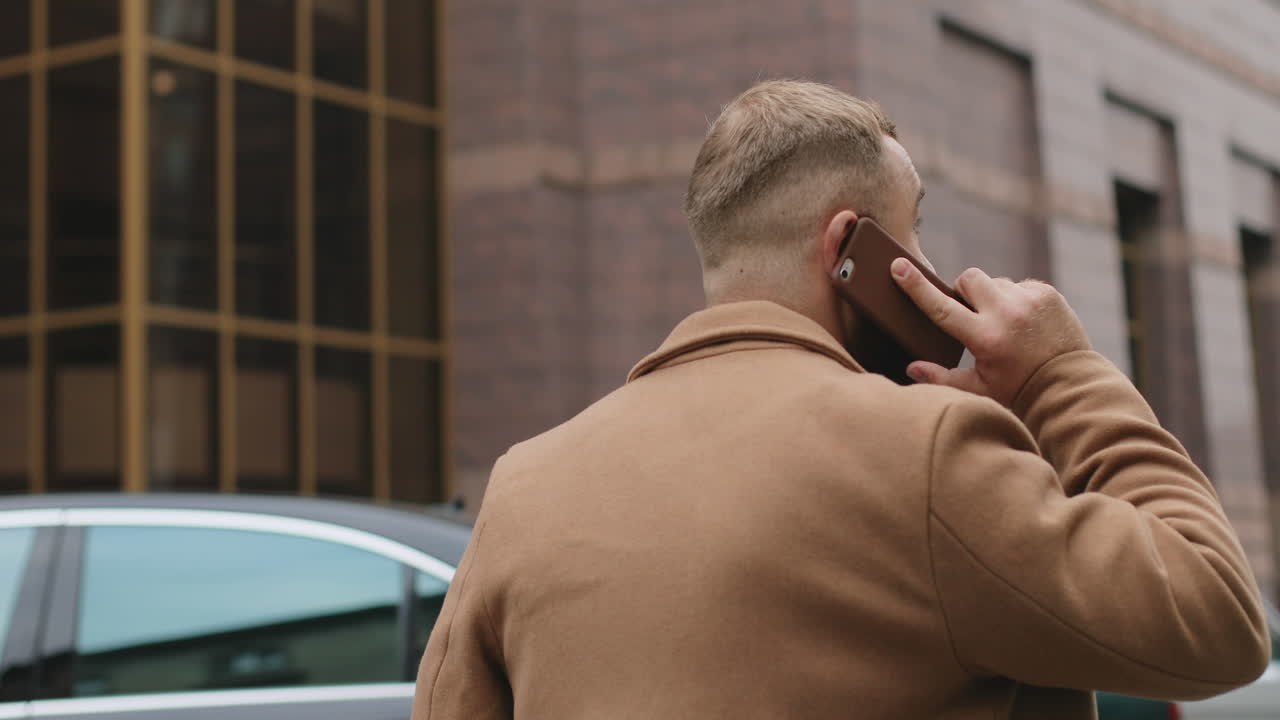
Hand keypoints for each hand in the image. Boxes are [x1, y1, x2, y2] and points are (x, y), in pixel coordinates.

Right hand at [890, 259, 1091, 406]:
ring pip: (993, 281)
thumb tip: (911, 367)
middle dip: (963, 292)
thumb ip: (942, 378)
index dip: (917, 286)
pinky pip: (1018, 285)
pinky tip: (1023, 321)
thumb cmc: (1019, 390)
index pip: (942, 308)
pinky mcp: (1047, 293)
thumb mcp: (980, 389)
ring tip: (1004, 323)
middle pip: (968, 279)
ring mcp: (1029, 300)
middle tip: (972, 315)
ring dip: (991, 297)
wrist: (1070, 384)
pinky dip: (1014, 299)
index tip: (899, 266)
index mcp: (985, 338)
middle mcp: (1007, 313)